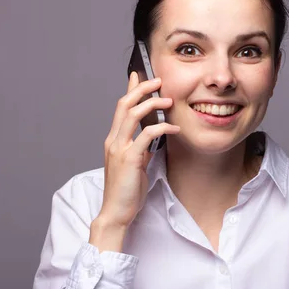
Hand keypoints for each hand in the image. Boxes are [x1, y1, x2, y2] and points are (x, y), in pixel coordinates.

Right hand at [89, 72, 179, 250]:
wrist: (116, 213)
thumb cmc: (125, 191)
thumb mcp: (134, 165)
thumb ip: (139, 150)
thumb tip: (149, 140)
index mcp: (114, 140)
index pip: (120, 108)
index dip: (129, 89)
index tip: (138, 75)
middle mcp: (113, 140)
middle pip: (124, 104)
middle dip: (141, 88)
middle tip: (158, 80)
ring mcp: (120, 149)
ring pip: (132, 114)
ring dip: (152, 104)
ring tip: (169, 101)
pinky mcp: (129, 159)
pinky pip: (146, 135)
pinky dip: (162, 127)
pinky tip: (174, 128)